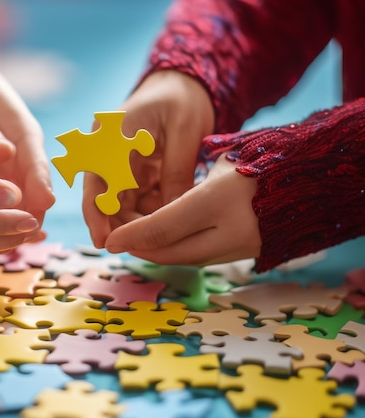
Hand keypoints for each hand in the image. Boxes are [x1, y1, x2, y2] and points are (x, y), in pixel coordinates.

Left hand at [0, 10, 54, 226]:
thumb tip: (5, 154)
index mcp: (22, 132)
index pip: (37, 162)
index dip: (41, 185)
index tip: (43, 207)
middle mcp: (17, 156)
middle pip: (30, 192)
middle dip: (28, 216)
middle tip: (20, 240)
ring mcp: (1, 171)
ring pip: (10, 205)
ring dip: (7, 225)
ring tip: (0, 247)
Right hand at [83, 70, 214, 247]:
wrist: (187, 83)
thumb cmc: (185, 99)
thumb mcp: (185, 131)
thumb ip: (176, 172)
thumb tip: (171, 216)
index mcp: (112, 134)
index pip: (96, 180)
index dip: (96, 213)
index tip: (103, 241)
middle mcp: (108, 150)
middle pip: (104, 196)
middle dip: (119, 224)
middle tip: (142, 248)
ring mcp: (119, 161)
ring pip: (120, 201)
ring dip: (137, 221)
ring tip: (160, 238)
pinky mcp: (133, 170)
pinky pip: (136, 198)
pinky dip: (150, 211)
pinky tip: (166, 222)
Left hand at [103, 154, 261, 265]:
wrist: (308, 178)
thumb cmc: (257, 159)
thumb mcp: (217, 162)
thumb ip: (179, 188)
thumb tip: (140, 210)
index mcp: (217, 200)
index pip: (162, 227)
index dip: (131, 236)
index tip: (109, 240)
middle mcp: (229, 231)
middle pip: (170, 252)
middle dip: (140, 250)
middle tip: (120, 242)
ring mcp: (241, 248)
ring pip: (185, 259)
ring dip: (158, 254)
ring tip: (137, 242)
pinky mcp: (246, 255)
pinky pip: (202, 258)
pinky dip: (179, 253)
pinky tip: (166, 243)